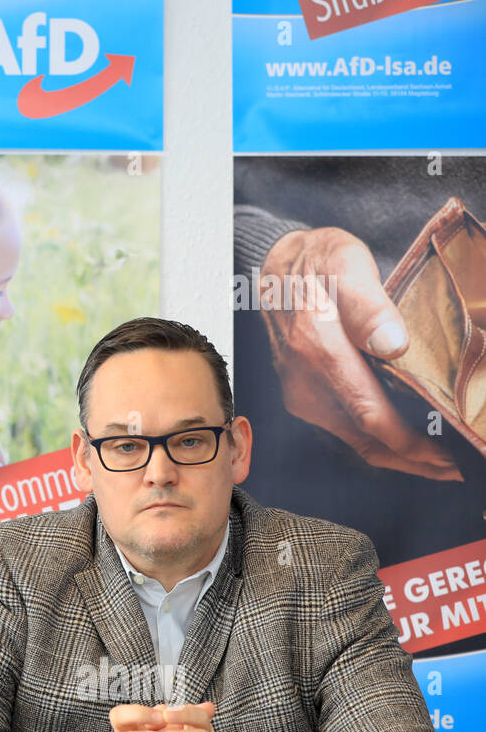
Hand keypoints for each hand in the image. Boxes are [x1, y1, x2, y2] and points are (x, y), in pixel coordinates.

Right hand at [259, 227, 460, 480]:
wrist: (276, 267)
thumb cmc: (317, 262)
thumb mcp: (346, 265)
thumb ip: (369, 306)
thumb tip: (392, 344)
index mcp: (319, 351)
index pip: (369, 414)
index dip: (410, 443)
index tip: (445, 456)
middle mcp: (305, 381)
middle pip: (365, 440)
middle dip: (413, 461)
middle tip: (455, 468)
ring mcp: (302, 393)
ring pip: (355, 441)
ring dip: (398, 455)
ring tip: (437, 460)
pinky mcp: (303, 397)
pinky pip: (344, 431)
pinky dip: (377, 442)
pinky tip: (403, 442)